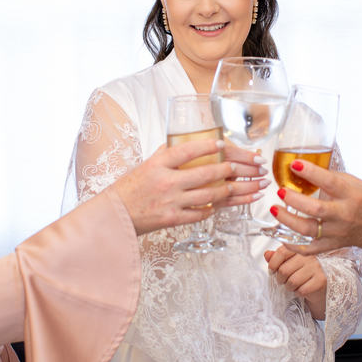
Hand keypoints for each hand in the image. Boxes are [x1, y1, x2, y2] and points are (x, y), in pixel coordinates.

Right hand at [114, 138, 265, 234]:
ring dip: (231, 191)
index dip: (208, 146)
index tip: (223, 144)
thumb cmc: (130, 187)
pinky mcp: (172, 220)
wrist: (114, 215)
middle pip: (206, 174)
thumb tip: (191, 142)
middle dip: (231, 170)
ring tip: (244, 188)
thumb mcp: (146, 164)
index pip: (188, 150)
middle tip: (246, 167)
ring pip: (208, 195)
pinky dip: (212, 209)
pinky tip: (223, 205)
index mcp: (158, 164)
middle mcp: (165, 182)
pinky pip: (199, 213)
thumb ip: (168, 154)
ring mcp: (170, 202)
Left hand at [264, 247, 326, 319]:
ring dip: (289, 287)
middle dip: (280, 279)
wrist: (320, 287)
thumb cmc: (303, 274)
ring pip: (292, 281)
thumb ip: (277, 258)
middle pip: (284, 269)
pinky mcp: (321, 281)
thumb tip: (266, 254)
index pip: (282, 251)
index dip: (273, 263)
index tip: (272, 271)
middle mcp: (310, 257)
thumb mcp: (289, 264)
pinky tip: (301, 290)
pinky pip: (302, 290)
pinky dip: (298, 293)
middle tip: (283, 281)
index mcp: (301, 249)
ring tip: (292, 286)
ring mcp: (317, 268)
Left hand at [267, 160, 361, 267]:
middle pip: (315, 209)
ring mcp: (336, 233)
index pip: (330, 182)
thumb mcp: (354, 183)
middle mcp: (343, 215)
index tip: (295, 164)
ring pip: (308, 230)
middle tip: (281, 190)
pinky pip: (307, 248)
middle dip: (294, 199)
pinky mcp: (330, 245)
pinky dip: (291, 243)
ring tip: (275, 208)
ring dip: (287, 220)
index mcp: (351, 195)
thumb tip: (304, 168)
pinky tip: (280, 231)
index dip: (311, 172)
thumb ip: (331, 177)